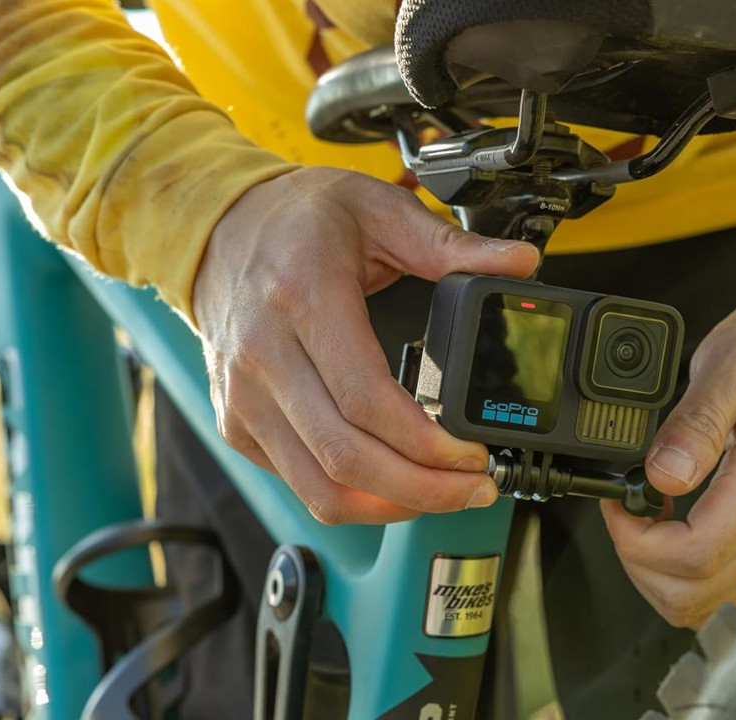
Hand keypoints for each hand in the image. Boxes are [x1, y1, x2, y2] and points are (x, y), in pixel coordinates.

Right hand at [193, 167, 539, 523]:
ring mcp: (245, 397)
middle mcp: (264, 356)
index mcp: (302, 298)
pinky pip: (298, 482)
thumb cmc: (292, 220)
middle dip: (424, 489)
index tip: (472, 452)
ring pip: (320, 487)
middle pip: (347, 457)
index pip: (366, 400)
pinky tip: (393, 484)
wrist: (217, 229)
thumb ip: (450, 245)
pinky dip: (353, 497)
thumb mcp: (377, 209)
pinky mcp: (238, 422)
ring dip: (390, 507)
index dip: (426, 444)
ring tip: (443, 495)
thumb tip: (518, 264)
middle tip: (475, 487)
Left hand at [601, 294, 735, 626]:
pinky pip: (729, 574)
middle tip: (623, 508)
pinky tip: (672, 519)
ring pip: (712, 595)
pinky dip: (687, 564)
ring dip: (660, 570)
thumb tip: (660, 476)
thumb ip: (697, 421)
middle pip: (699, 590)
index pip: (698, 551)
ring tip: (643, 513)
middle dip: (641, 561)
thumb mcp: (733, 359)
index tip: (618, 501)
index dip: (638, 540)